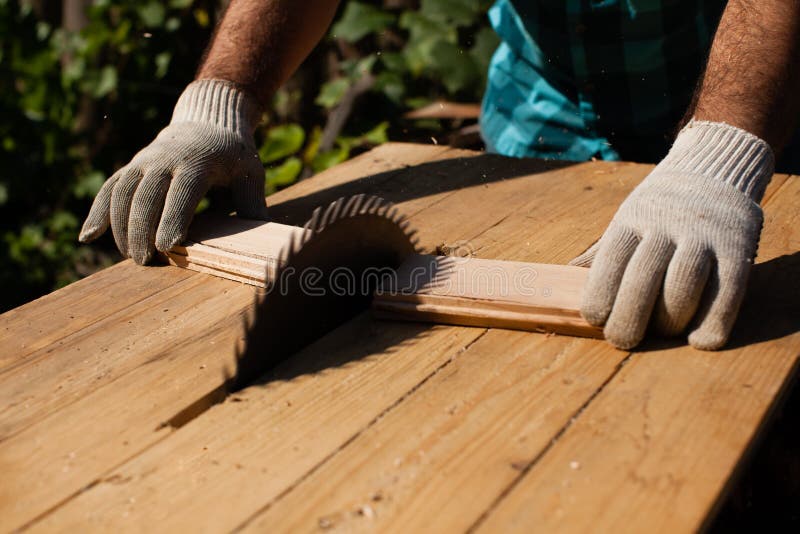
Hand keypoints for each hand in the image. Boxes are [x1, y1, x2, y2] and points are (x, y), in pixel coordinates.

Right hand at [79, 79, 267, 263]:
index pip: (182, 192)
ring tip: (129, 257)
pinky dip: (97, 212)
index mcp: (197, 161)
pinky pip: (109, 189)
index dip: (173, 219)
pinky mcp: (131, 167)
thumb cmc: (234, 155)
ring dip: (120, 226)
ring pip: (122, 193)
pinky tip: (87, 237)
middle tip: (146, 262)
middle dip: (142, 230)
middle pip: (146, 195)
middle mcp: (164, 159)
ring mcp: (143, 162)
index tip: (166, 247)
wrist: (209, 122)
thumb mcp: (250, 173)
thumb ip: (252, 201)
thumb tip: (261, 232)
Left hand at [571, 121, 773, 349]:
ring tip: (663, 333)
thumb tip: (560, 283)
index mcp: (630, 220)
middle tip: (622, 340)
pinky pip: (728, 289)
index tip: (596, 320)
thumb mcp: (625, 221)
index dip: (600, 295)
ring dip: (670, 320)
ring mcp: (703, 235)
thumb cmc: (658, 210)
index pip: (609, 261)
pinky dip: (714, 321)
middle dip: (629, 318)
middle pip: (643, 278)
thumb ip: (600, 254)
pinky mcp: (737, 246)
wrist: (713, 168)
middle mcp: (665, 225)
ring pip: (683, 284)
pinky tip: (700, 341)